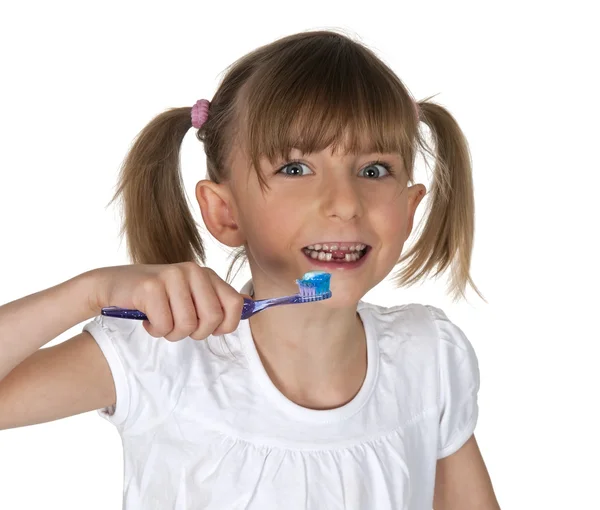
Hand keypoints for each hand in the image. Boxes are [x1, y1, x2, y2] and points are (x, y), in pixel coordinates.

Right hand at [90, 263, 245, 340]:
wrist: (113, 286)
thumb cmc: (156, 296)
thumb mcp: (190, 295)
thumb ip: (217, 300)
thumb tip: (251, 305)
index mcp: (206, 274)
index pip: (234, 305)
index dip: (224, 326)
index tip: (207, 328)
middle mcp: (192, 271)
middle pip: (211, 320)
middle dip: (194, 332)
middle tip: (178, 324)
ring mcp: (172, 276)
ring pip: (187, 325)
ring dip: (171, 332)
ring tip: (161, 319)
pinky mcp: (150, 286)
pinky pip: (164, 325)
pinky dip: (155, 329)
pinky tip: (147, 317)